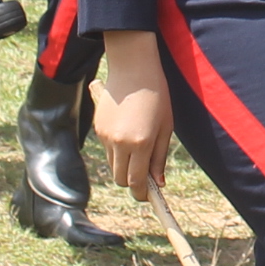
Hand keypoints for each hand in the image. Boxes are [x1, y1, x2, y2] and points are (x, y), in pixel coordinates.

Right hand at [91, 36, 173, 199]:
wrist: (134, 69)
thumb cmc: (157, 97)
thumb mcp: (166, 127)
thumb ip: (159, 158)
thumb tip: (158, 183)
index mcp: (141, 143)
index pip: (136, 181)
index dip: (142, 193)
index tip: (148, 196)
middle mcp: (120, 143)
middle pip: (121, 179)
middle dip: (132, 183)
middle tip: (145, 178)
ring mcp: (106, 136)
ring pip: (113, 166)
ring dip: (124, 167)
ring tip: (138, 149)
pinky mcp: (98, 129)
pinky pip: (107, 150)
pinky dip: (117, 150)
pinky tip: (128, 131)